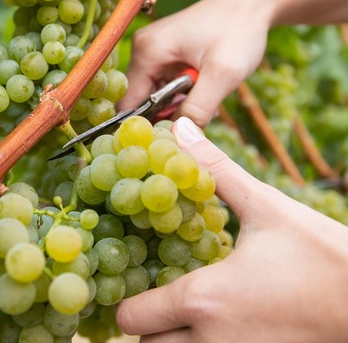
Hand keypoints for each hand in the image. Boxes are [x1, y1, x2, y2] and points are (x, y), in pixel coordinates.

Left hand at [115, 117, 347, 342]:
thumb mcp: (266, 207)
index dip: (128, 298)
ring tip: (189, 312)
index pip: (131, 316)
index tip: (141, 278)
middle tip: (161, 295)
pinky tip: (222, 323)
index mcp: (203, 299)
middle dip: (148, 323)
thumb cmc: (323, 255)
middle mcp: (210, 342)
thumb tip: (181, 130)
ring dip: (172, 340)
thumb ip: (215, 170)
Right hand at [118, 0, 269, 126]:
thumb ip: (198, 108)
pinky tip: (202, 90)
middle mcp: (142, 49)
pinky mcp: (163, 52)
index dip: (147, 125)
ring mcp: (151, 49)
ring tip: (205, 98)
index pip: (128, 103)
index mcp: (147, 51)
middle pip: (140, 100)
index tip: (173, 137)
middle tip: (198, 115)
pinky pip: (162, 84)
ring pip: (153, 94)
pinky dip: (181, 94)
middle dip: (166, 114)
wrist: (255, 3)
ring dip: (176, 105)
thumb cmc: (240, 31)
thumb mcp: (224, 74)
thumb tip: (178, 137)